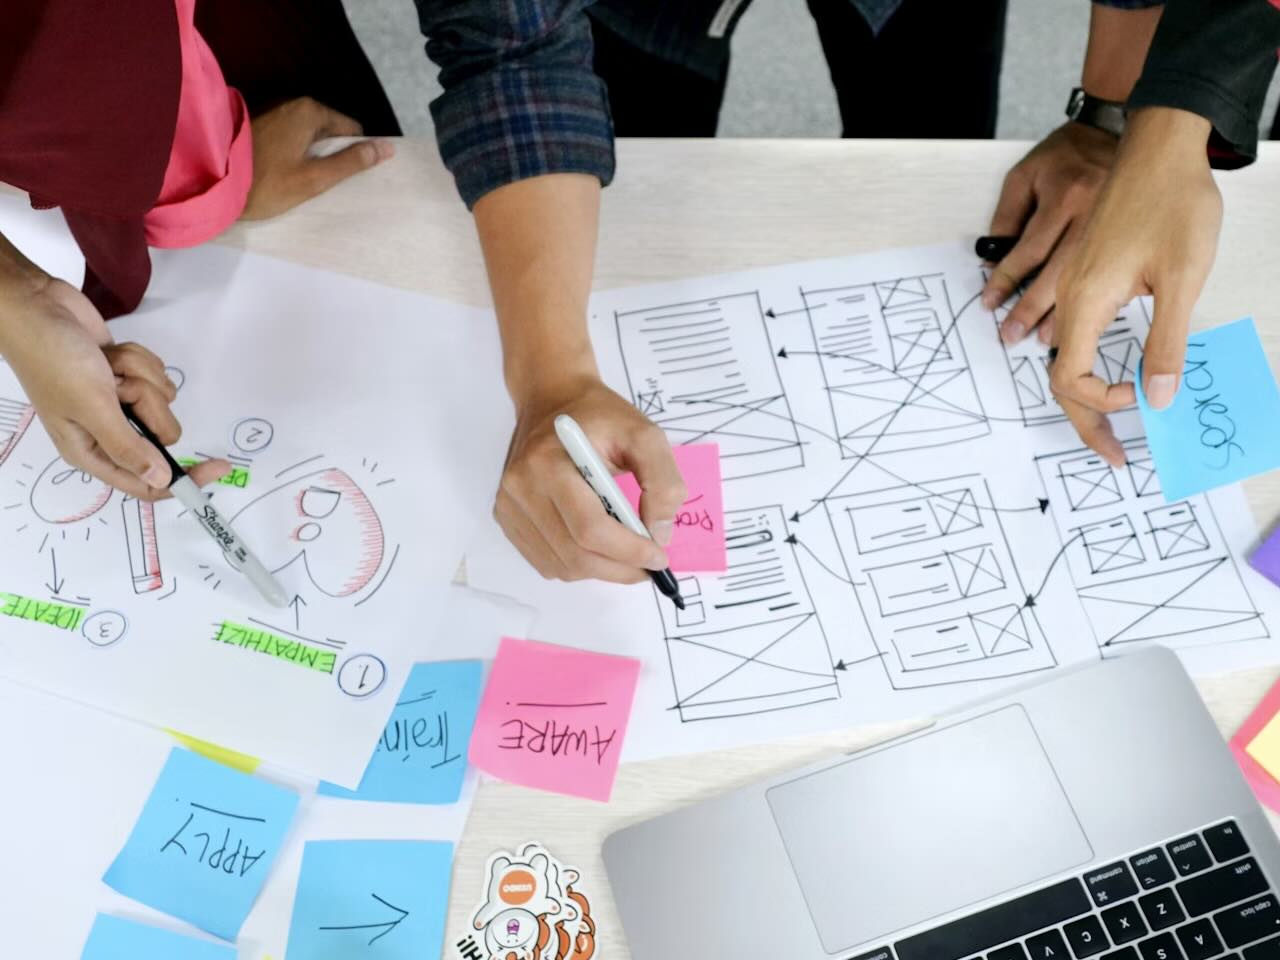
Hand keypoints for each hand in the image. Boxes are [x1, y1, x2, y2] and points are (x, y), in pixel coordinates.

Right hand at [0, 275, 228, 497]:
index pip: (146, 482)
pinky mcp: (127, 377)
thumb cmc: (53, 359)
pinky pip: (156, 375)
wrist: (39, 307)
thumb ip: (127, 446)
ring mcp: (118, 401)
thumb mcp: (92, 407)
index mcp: (91, 450)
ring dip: (139, 376)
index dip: (183, 479)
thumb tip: (159, 480)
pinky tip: (109, 353)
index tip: (217, 467)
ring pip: (162, 399)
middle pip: (162, 435)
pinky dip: (137, 360)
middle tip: (119, 388)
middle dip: (148, 405)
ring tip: (106, 366)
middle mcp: (106, 430)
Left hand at [240, 97, 393, 220]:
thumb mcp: (315, 178)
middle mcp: (293, 105)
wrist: (212, 182)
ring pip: (309, 136)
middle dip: (331, 155)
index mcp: (311, 112)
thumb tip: (386, 148)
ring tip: (303, 182)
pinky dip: (293, 154)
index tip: (345, 178)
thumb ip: (352, 163)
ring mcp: (274, 113)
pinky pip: (290, 138)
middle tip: (323, 184)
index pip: (351, 130)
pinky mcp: (259, 126)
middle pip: (329, 132)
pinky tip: (284, 174)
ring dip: (312, 156)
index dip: (354, 154)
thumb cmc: (267, 183)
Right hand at [495, 374, 686, 582]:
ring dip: (601, 571)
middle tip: (649, 565)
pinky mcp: (506, 517)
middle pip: (575, 554)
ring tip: (627, 556)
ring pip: (561, 566)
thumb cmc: (599, 416)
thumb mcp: (644, 434)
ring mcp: (508, 505)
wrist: (552, 398)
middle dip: (620, 569)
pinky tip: (597, 548)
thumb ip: (663, 481)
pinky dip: (578, 566)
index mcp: (548, 462)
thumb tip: (660, 534)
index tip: (659, 556)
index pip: (589, 527)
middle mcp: (520, 487)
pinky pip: (546, 562)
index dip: (628, 550)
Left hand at [983, 122, 1117, 344]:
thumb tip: (994, 260)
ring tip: (1046, 338)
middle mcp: (1093, 212)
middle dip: (1032, 308)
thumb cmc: (1066, 155)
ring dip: (1066, 313)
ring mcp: (1119, 224)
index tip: (989, 303)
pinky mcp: (1134, 233)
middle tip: (1012, 336)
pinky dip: (1098, 299)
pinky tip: (1086, 319)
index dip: (1006, 280)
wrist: (1117, 130)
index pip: (1028, 250)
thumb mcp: (1024, 175)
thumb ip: (1007, 217)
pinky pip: (1114, 272)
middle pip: (1059, 272)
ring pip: (1088, 278)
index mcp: (1064, 195)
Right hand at [1051, 107, 1219, 465]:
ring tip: (1100, 422)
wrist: (1160, 145)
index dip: (1099, 403)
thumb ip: (1166, 342)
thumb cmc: (1173, 202)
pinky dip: (1079, 361)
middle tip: (1111, 453)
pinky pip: (1068, 329)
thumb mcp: (1182, 278)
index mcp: (1087, 300)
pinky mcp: (1084, 272)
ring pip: (1059, 354)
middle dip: (1083, 420)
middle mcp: (1071, 296)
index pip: (1070, 377)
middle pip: (1057, 376)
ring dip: (1077, 394)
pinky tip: (1099, 369)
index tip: (1139, 398)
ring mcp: (1073, 284)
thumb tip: (1157, 397)